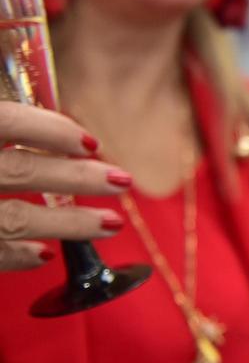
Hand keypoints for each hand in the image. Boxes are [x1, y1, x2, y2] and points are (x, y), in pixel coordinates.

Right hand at [0, 102, 131, 271]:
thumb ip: (12, 123)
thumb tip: (45, 106)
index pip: (8, 122)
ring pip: (14, 219)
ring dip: (68, 223)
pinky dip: (17, 255)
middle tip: (123, 181)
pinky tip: (46, 254)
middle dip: (77, 178)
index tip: (91, 143)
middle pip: (20, 171)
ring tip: (111, 223)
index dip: (51, 130)